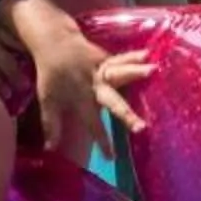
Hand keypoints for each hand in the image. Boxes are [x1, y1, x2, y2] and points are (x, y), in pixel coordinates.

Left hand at [4, 0, 150, 166]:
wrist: (54, 42)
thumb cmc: (51, 75)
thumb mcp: (47, 100)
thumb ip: (52, 125)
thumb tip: (50, 149)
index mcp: (81, 100)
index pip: (93, 125)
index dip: (102, 141)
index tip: (111, 157)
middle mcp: (94, 87)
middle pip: (113, 102)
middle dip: (126, 115)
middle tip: (141, 127)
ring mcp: (101, 70)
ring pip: (119, 73)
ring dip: (135, 72)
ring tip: (152, 71)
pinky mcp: (105, 58)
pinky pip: (121, 60)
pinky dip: (134, 57)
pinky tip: (147, 54)